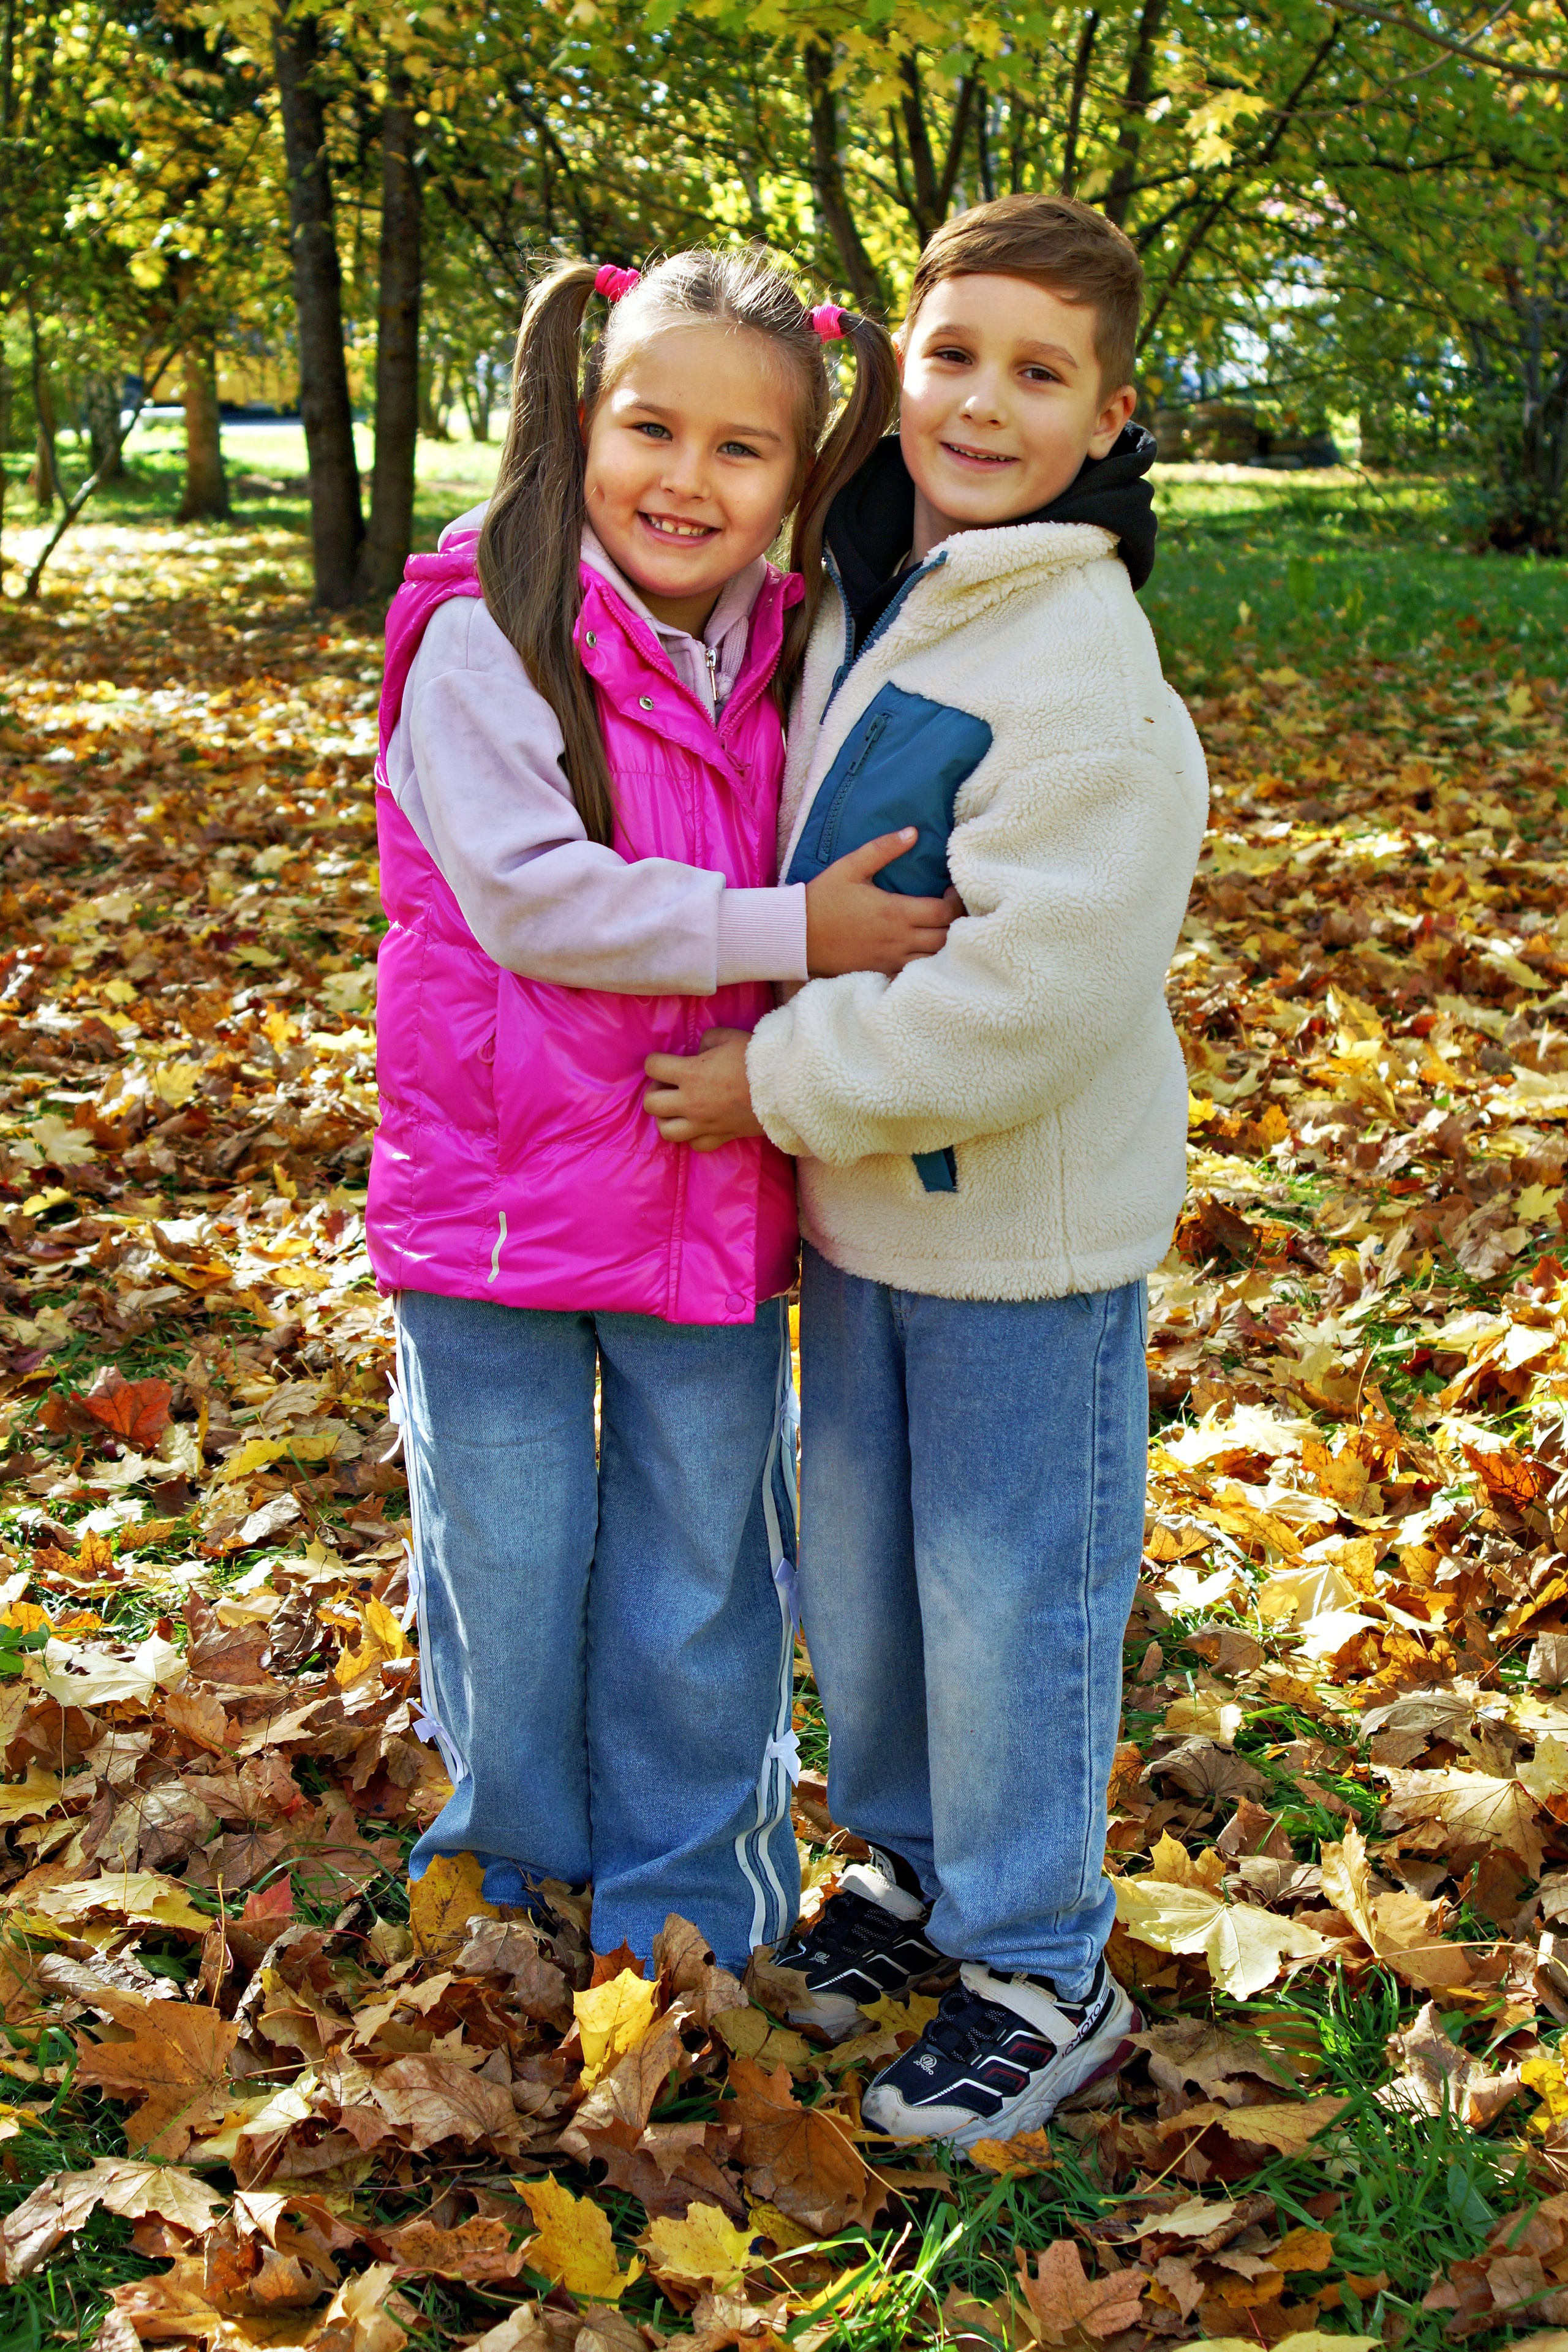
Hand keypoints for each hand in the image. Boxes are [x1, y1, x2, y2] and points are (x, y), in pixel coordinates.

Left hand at [643, 1028, 764, 1150]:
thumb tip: (698, 1053)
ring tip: (676, 1110)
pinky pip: (696, 1145)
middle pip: (651, 1104)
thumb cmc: (756, 1058)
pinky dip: (693, 1136)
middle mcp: (691, 1102)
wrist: (785, 1087)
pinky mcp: (721, 1137)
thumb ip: (706, 1041)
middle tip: (668, 1086)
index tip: (664, 1060)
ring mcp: (705, 1123)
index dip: (655, 1061)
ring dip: (666, 1119)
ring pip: (667, 1131)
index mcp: (690, 1073)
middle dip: (654, 1092)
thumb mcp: (728, 1037)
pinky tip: (698, 1125)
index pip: (652, 1067)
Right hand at [805, 830, 961, 976]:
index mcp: (896, 913)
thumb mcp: (851, 867)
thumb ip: (883, 848)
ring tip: (941, 928)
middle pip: (946, 938)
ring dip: (944, 944)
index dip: (956, 902)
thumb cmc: (823, 899)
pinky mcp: (882, 971)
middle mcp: (899, 940)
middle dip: (956, 923)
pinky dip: (926, 963)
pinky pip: (915, 973)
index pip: (944, 912)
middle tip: (951, 910)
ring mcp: (891, 959)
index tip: (950, 891)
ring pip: (934, 958)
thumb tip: (913, 832)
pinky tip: (923, 950)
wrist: (797, 935)